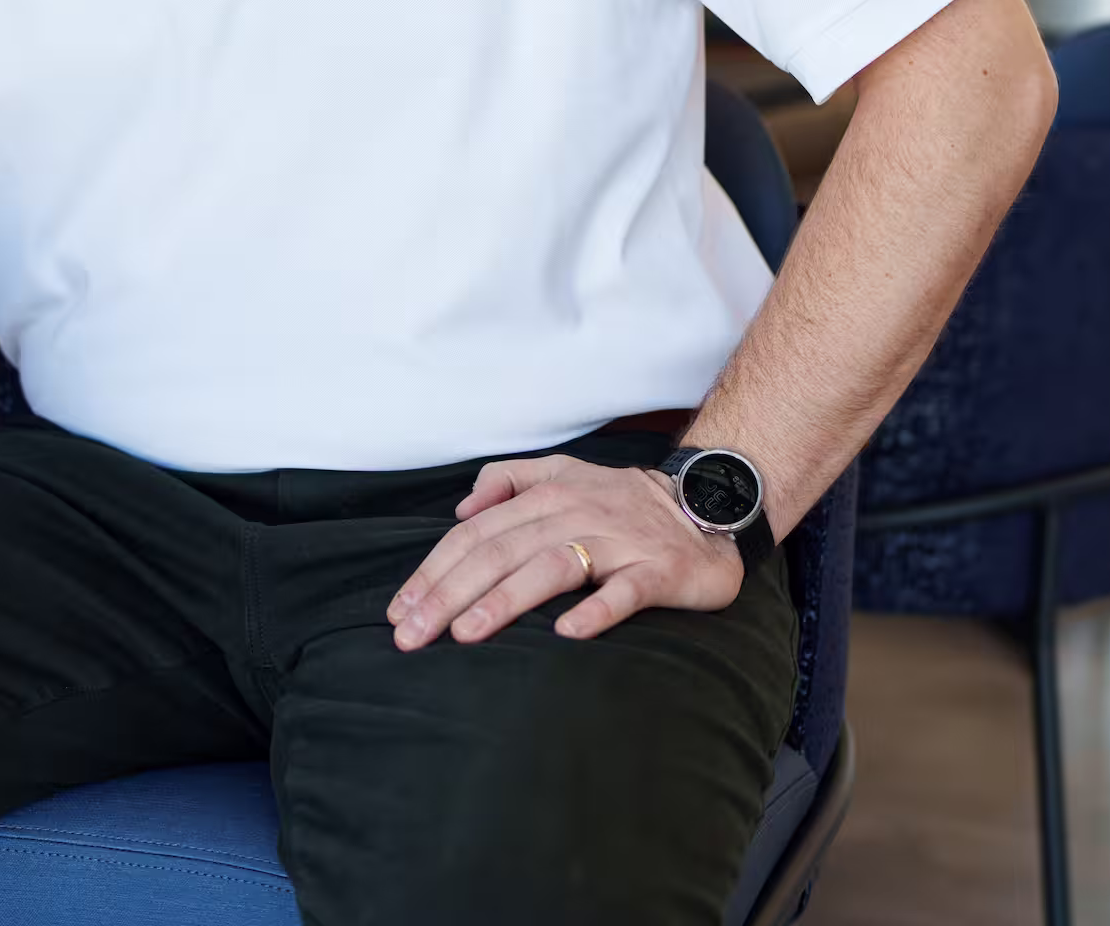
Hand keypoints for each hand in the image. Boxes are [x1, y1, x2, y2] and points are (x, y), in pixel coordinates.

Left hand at [387, 455, 742, 649]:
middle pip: (501, 551)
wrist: (709, 505)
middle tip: (411, 636)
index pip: (476, 533)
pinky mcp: (658, 570)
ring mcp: (619, 542)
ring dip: (505, 600)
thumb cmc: (625, 502)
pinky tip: (568, 634)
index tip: (399, 609)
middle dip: (449, 594)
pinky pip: (625, 591)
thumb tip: (461, 507)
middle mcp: (577, 513)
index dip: (434, 570)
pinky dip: (597, 610)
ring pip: (552, 566)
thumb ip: (509, 479)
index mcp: (548, 494)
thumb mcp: (564, 473)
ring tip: (466, 633)